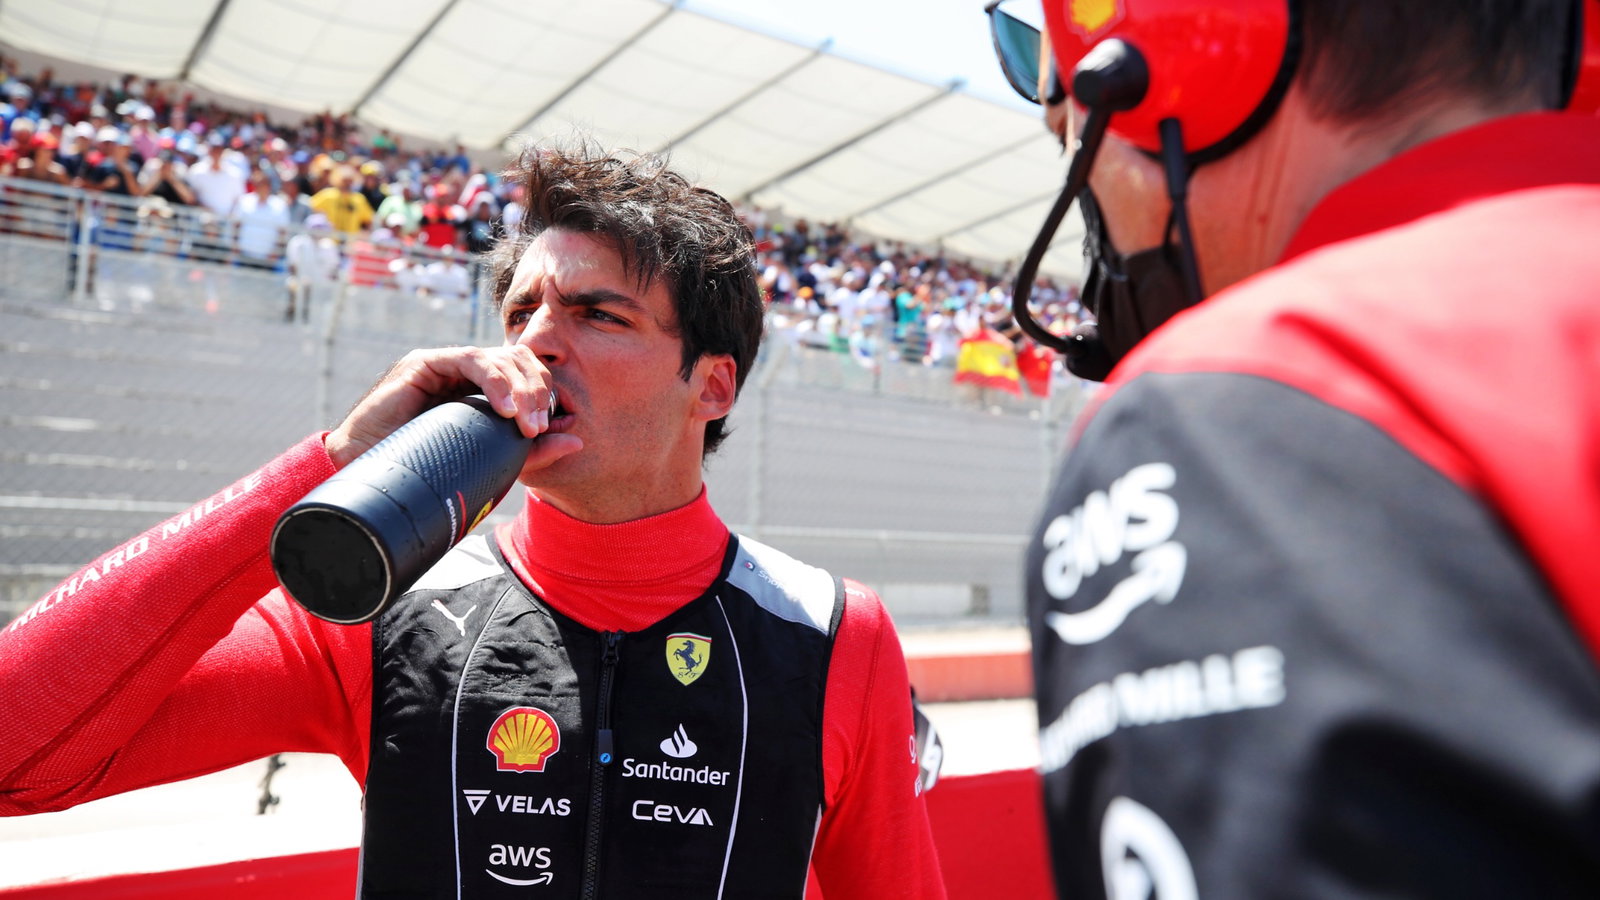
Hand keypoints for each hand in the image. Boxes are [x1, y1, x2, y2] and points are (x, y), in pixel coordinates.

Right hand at [325, 345, 580, 469]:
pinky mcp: (426, 363)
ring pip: (499, 358)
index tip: (550, 430)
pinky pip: (470, 360)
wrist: (367, 474)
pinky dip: (494, 381)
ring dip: (520, 390)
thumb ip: (531, 451)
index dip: (544, 395)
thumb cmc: (426, 470)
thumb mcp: (489, 460)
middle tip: (539, 427)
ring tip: (525, 424)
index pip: (527, 375)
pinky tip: (504, 409)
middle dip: (537, 391)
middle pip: (518, 361)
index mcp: (483, 391)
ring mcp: (446, 364)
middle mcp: (467, 372)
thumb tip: (578, 440)